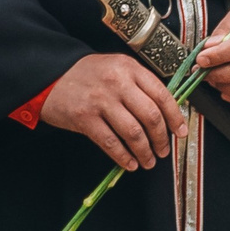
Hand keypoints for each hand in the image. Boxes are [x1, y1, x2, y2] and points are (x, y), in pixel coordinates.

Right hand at [40, 53, 185, 169]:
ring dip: (145, 152)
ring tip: (148, 161)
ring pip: (133, 132)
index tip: (180, 131)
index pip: (161, 94)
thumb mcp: (115, 68)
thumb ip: (138, 84)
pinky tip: (130, 163)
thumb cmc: (85, 74)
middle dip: (161, 138)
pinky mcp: (85, 117)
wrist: (49, 75)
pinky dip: (124, 157)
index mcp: (128, 68)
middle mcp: (116, 82)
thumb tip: (165, 112)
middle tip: (164, 150)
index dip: (175, 117)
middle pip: (150, 116)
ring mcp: (100, 100)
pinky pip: (111, 143)